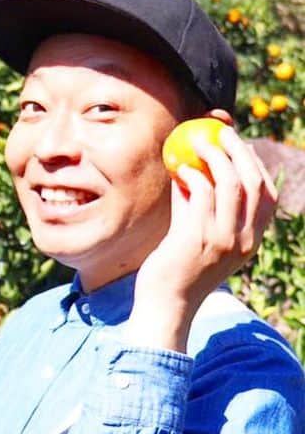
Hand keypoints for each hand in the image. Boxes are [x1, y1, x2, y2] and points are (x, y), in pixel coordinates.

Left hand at [129, 127, 277, 351]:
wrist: (166, 302)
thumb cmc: (175, 267)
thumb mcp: (193, 232)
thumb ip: (194, 204)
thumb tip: (186, 170)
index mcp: (251, 239)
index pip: (267, 195)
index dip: (255, 163)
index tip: (238, 143)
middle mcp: (245, 238)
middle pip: (254, 182)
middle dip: (240, 150)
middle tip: (220, 131)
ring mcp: (224, 239)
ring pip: (231, 184)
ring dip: (215, 156)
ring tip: (196, 142)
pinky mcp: (199, 238)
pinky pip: (201, 195)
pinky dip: (193, 176)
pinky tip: (180, 170)